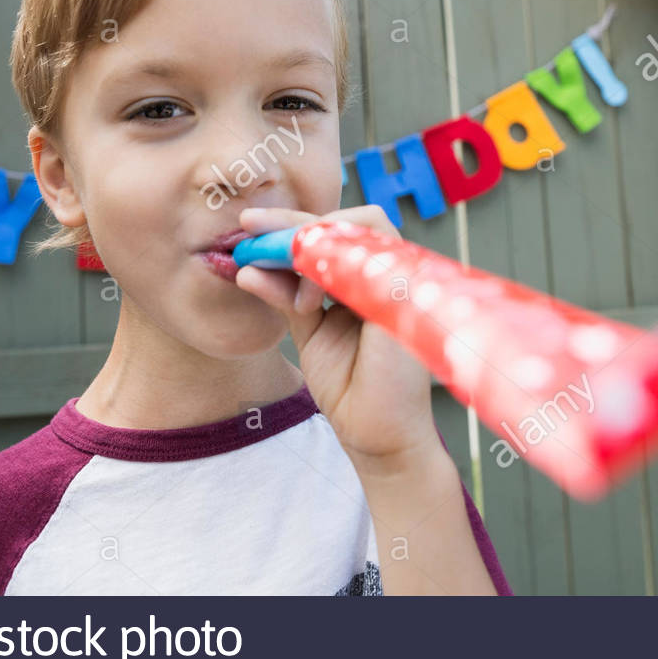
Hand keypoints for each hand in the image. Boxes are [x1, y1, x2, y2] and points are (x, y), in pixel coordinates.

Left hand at [234, 205, 441, 475]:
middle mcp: (390, 270)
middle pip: (343, 222)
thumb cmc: (350, 387)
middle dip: (290, 222)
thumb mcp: (307, 331)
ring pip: (363, 225)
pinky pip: (376, 253)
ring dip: (310, 238)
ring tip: (274, 262)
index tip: (246, 227)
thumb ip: (284, 296)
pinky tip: (303, 283)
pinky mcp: (411, 292)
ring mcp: (405, 277)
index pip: (330, 233)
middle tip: (248, 227)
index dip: (288, 225)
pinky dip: (335, 258)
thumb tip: (246, 267)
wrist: (377, 436)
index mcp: (367, 276)